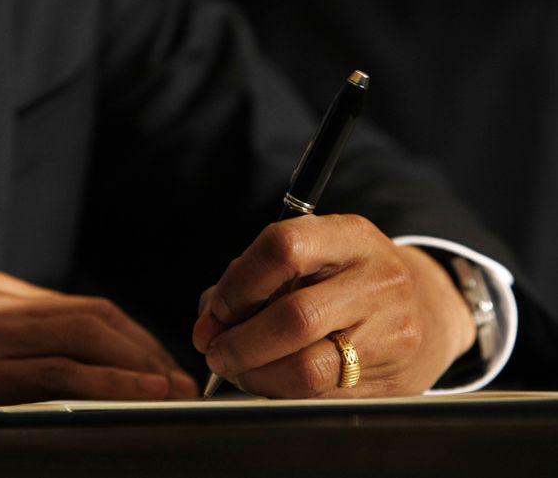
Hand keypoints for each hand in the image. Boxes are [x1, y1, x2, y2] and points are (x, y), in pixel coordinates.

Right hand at [0, 271, 196, 431]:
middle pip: (94, 315)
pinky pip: (58, 370)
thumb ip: (32, 346)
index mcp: (0, 291)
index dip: (136, 336)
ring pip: (83, 336)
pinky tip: (141, 394)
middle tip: (181, 380)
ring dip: (139, 364)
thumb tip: (103, 365)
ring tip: (172, 390)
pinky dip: (110, 381)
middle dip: (147, 348)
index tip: (165, 364)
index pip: (88, 307)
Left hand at [193, 214, 475, 397]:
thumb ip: (250, 280)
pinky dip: (280, 392)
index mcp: (350, 237)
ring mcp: (390, 333)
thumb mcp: (310, 258)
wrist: (427, 309)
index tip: (217, 309)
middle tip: (216, 351)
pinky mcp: (391, 380)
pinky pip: (319, 397)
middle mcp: (377, 280)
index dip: (239, 284)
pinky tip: (271, 380)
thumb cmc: (346, 279)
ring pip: (307, 369)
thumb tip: (207, 325)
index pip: (284, 248)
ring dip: (256, 375)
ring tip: (239, 369)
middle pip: (294, 318)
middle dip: (240, 342)